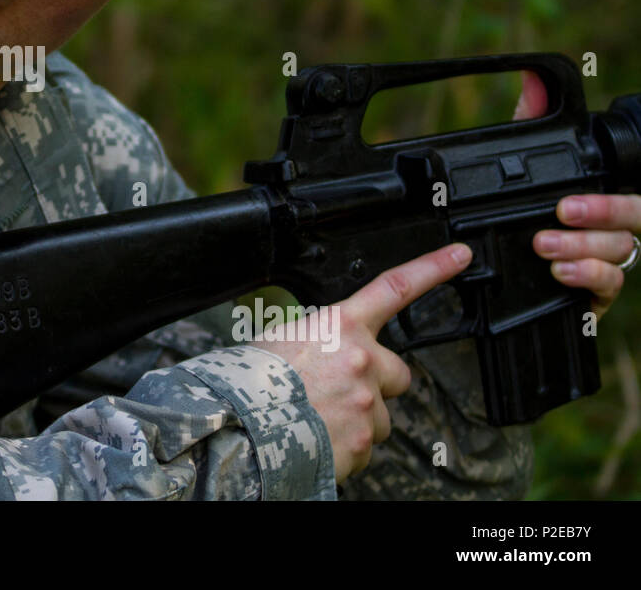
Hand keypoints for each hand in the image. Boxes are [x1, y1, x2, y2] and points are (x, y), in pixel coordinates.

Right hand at [250, 242, 472, 482]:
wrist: (241, 428)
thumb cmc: (249, 381)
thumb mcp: (280, 339)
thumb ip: (318, 341)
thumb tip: (322, 353)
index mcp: (339, 325)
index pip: (394, 288)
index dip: (432, 268)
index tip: (459, 256)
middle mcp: (362, 360)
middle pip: (396, 372)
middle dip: (377, 383)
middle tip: (340, 391)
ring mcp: (367, 402)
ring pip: (379, 414)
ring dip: (357, 418)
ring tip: (316, 418)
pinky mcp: (363, 440)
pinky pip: (363, 444)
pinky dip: (345, 444)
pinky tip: (316, 438)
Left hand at [515, 71, 633, 317]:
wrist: (498, 283)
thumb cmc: (522, 216)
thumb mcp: (520, 170)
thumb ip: (530, 125)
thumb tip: (533, 81)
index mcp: (602, 200)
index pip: (626, 189)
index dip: (610, 196)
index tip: (569, 197)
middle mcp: (611, 231)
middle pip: (634, 219)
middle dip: (604, 213)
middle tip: (562, 212)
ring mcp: (608, 263)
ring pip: (620, 251)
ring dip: (583, 247)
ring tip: (545, 246)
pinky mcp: (597, 295)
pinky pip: (609, 284)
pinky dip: (587, 275)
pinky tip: (561, 272)